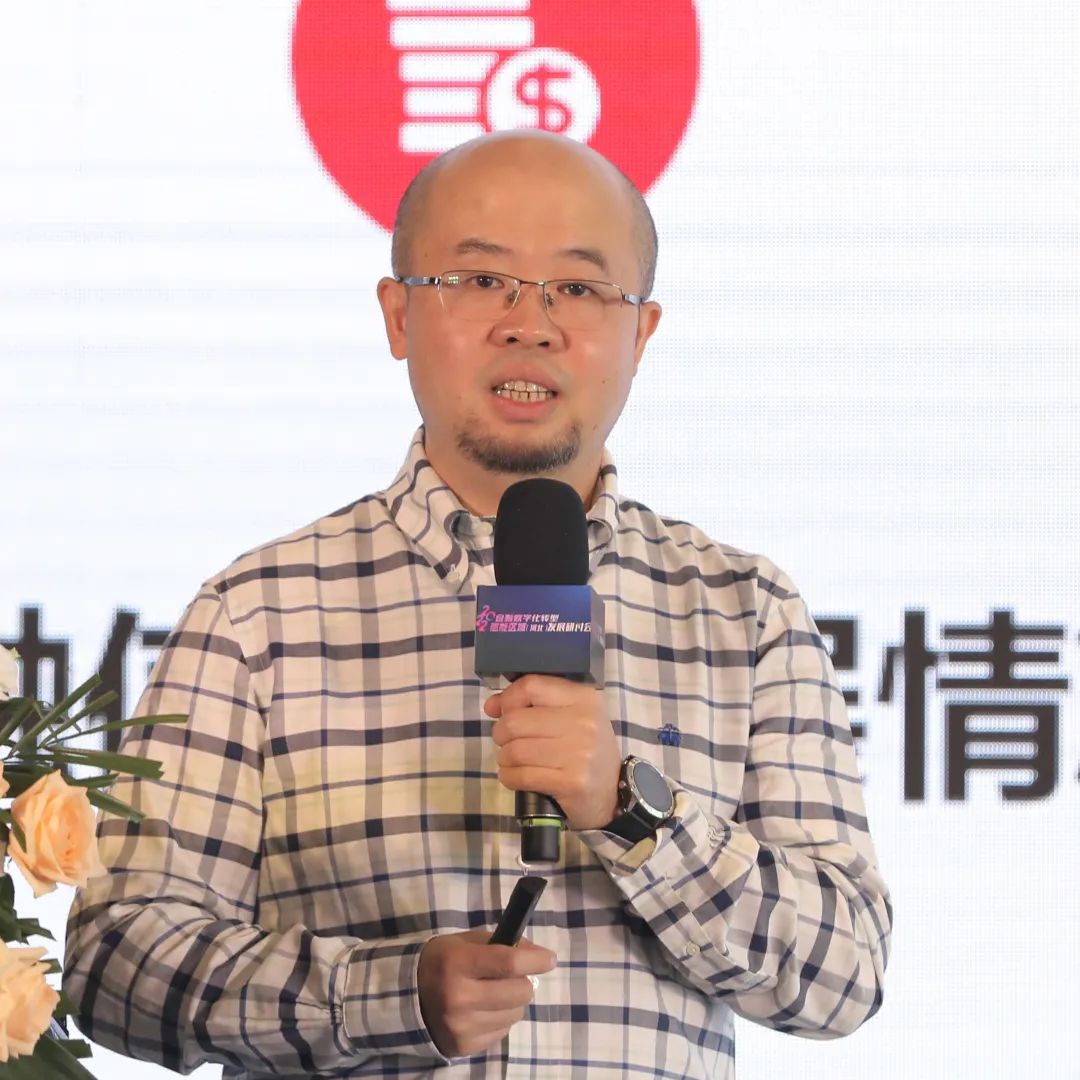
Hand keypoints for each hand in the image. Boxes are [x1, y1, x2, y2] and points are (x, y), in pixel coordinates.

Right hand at [417, 929, 555, 1057]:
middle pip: (518, 992)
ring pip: (515, 1014)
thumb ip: (501, 944)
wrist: (407, 997)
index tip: (549, 959)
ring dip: (513, 1002)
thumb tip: (538, 954)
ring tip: (495, 994)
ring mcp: (461, 1026)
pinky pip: (502, 1032)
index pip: (508, 962)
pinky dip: (500, 1019)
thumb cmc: (443, 961)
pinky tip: (484, 1010)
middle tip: (513, 977)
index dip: (535, 960)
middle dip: (524, 981)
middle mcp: (459, 997)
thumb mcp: (466, 942)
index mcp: (458, 963)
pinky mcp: (463, 1046)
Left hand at [484, 675, 621, 830]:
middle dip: (501, 734)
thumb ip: (531, 704)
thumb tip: (492, 705)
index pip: (531, 686)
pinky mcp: (570, 782)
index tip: (501, 711)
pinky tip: (516, 777)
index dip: (508, 698)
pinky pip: (521, 776)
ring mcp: (578, 754)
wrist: (614, 791)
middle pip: (515, 721)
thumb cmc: (585, 748)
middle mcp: (583, 722)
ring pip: (514, 751)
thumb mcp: (568, 716)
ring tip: (513, 762)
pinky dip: (509, 777)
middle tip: (509, 742)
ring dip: (505, 758)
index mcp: (583, 698)